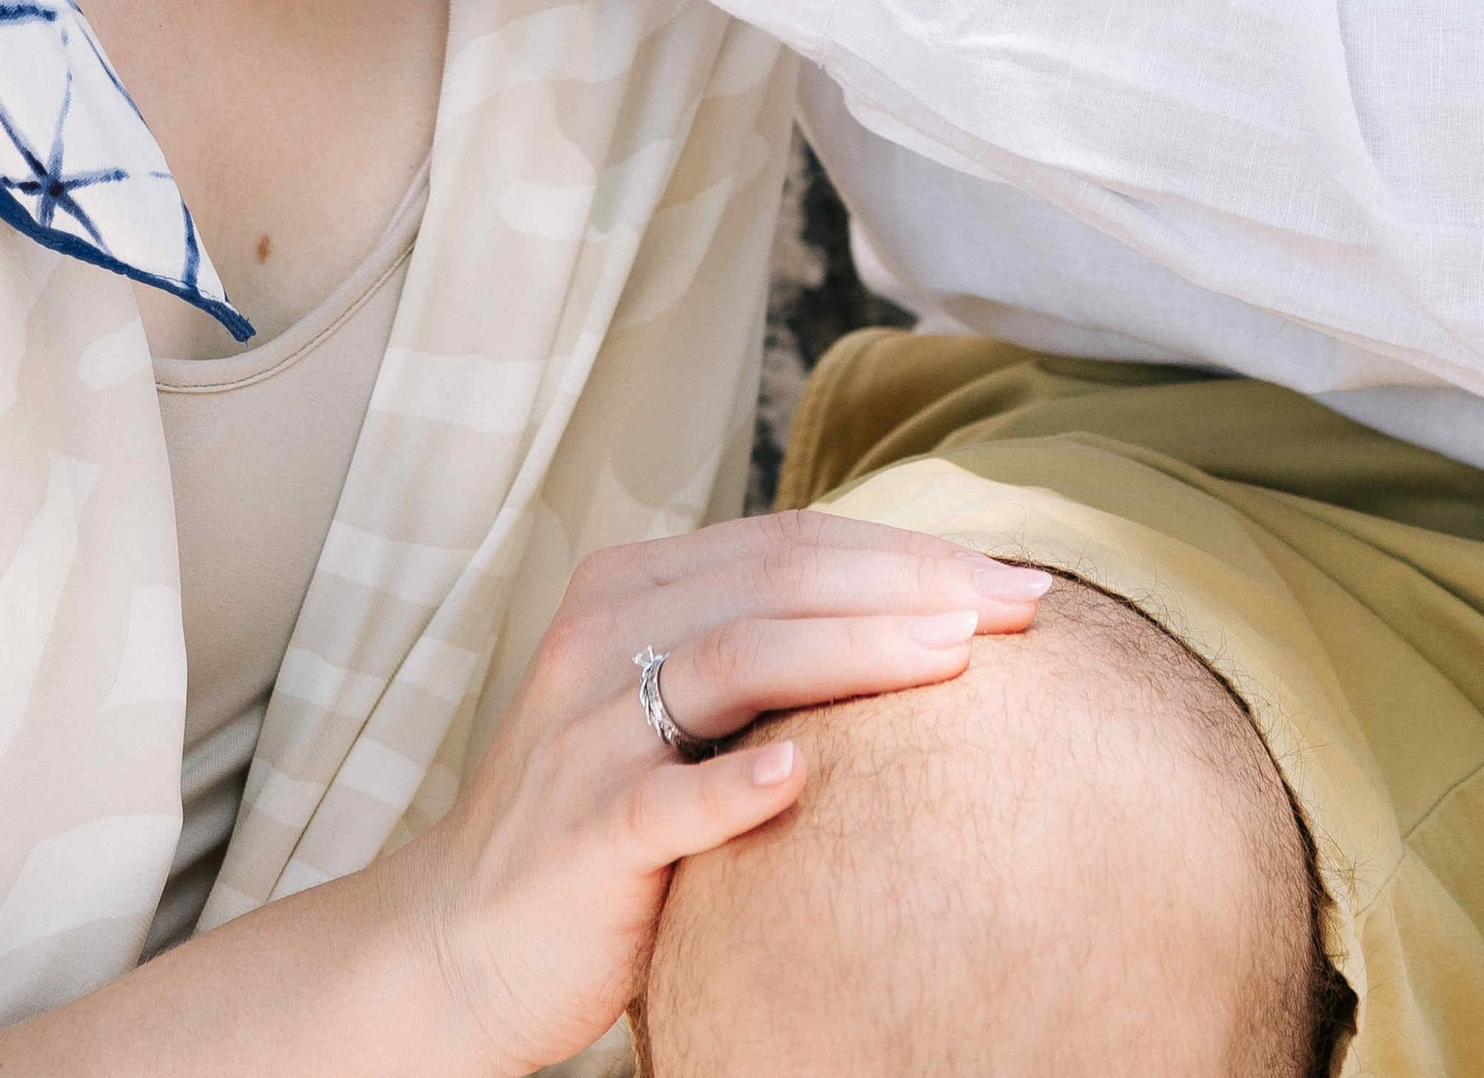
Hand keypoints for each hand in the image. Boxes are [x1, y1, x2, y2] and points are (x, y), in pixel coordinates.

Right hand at [397, 510, 1050, 1073]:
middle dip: (911, 584)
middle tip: (1021, 605)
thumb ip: (755, 652)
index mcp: (630, 592)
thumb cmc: (600, 820)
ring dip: (853, 651)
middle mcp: (602, 638)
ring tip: (955, 656)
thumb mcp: (668, 709)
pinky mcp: (581, 831)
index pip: (790, 543)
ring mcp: (587, 733)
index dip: (907, 551)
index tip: (1012, 579)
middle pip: (777, 583)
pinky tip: (803, 775)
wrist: (462, 941)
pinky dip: (734, 784)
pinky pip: (664, 798)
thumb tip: (919, 616)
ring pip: (735, 659)